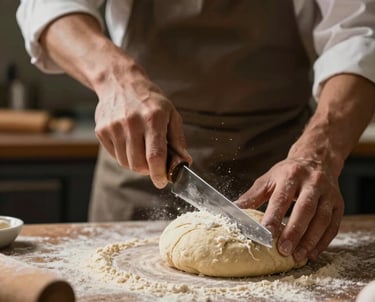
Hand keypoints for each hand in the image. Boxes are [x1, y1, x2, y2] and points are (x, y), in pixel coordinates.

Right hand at [94, 58, 191, 187]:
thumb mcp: (170, 113)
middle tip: (154, 164)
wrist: (119, 82)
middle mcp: (132, 122)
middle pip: (139, 163)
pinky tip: (130, 142)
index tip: (162, 182)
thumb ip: (178, 140)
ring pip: (126, 163)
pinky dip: (124, 156)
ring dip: (136, 164)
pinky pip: (115, 155)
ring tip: (142, 150)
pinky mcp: (101, 131)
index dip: (159, 173)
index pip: (155, 155)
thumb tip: (185, 162)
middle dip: (148, 170)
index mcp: (153, 118)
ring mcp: (114, 127)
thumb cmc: (150, 99)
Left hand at [235, 157, 343, 261]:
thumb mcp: (269, 179)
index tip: (266, 232)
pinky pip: (333, 225)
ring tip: (298, 256)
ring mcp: (328, 193)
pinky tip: (313, 252)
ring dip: (310, 240)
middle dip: (294, 231)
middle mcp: (312, 182)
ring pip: (322, 218)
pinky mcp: (339, 204)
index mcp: (291, 175)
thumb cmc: (288, 173)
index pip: (282, 197)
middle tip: (284, 250)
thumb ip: (253, 196)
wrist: (317, 160)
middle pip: (305, 208)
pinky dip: (323, 241)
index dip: (274, 215)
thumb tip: (234, 209)